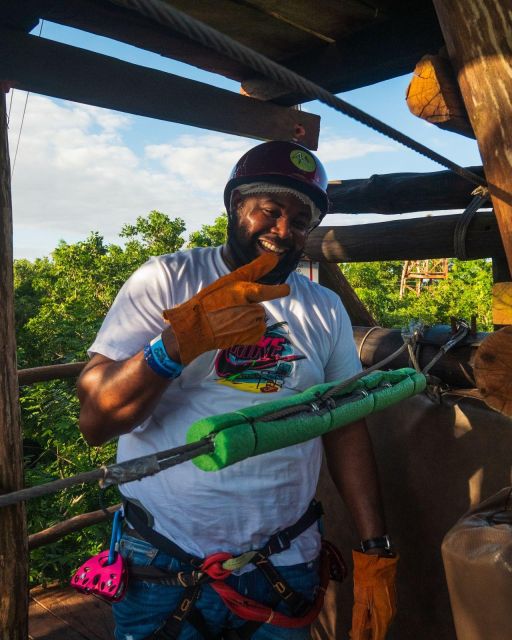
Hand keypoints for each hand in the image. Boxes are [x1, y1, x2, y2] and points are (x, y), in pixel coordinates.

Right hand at [162, 253, 289, 364]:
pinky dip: (249, 331)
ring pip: (259, 319)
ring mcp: (250, 325)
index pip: (267, 291)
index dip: (279, 291)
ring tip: (230, 319)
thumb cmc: (210, 301)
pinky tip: (234, 328)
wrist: (196, 327)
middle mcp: (249, 309)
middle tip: (230, 309)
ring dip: (249, 319)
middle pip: (259, 307)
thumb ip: (255, 269)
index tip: (286, 289)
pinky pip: (258, 332)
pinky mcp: (249, 337)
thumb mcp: (229, 280)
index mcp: (244, 292)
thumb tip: (275, 257)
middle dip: (249, 308)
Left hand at [350, 550, 397, 639]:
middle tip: (352, 634)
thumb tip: (356, 635)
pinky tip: (363, 615)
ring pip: (379, 621)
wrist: (378, 558)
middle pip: (378, 630)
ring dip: (368, 626)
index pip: (377, 637)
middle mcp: (390, 614)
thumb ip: (359, 619)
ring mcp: (391, 606)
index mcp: (384, 616)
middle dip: (366, 635)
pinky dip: (371, 616)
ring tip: (354, 629)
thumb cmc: (368, 578)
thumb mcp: (360, 599)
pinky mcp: (388, 599)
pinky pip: (380, 613)